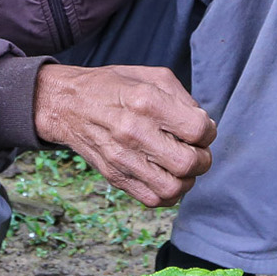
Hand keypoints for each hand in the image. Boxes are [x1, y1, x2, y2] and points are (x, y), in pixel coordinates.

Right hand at [34, 64, 215, 206]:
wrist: (68, 105)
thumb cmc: (113, 87)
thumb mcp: (152, 76)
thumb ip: (184, 99)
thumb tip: (204, 126)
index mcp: (146, 101)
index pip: (197, 129)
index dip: (208, 131)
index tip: (202, 129)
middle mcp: (134, 132)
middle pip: (188, 163)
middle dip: (202, 159)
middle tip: (196, 150)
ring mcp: (122, 158)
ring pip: (173, 189)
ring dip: (187, 180)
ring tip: (182, 166)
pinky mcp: (115, 177)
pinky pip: (152, 199)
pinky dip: (168, 193)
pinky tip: (166, 176)